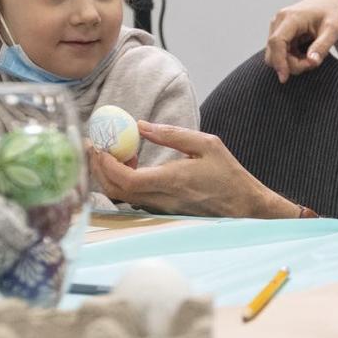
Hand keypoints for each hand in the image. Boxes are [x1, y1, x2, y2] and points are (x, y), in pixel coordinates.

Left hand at [88, 121, 300, 217]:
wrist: (244, 207)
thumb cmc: (228, 175)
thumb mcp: (207, 145)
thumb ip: (172, 134)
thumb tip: (141, 125)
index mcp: (172, 181)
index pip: (127, 179)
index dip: (106, 164)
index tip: (98, 145)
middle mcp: (162, 199)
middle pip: (116, 190)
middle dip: (98, 168)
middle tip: (93, 145)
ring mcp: (160, 209)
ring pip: (121, 196)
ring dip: (109, 175)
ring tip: (111, 150)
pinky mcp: (162, 212)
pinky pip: (133, 198)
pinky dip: (122, 181)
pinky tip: (130, 163)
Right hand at [264, 0, 337, 82]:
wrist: (335, 4)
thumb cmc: (335, 14)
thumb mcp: (333, 30)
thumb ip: (322, 46)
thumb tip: (312, 61)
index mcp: (290, 17)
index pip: (276, 42)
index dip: (279, 62)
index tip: (285, 78)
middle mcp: (280, 20)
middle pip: (273, 52)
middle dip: (291, 64)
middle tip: (313, 64)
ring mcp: (278, 26)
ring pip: (275, 54)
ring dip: (292, 62)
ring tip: (313, 58)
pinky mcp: (281, 32)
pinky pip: (280, 52)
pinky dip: (292, 58)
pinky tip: (307, 54)